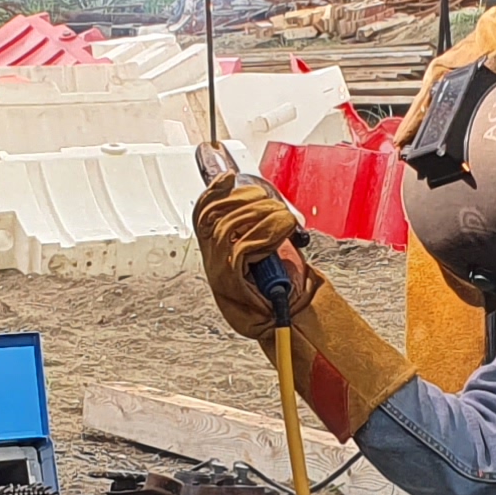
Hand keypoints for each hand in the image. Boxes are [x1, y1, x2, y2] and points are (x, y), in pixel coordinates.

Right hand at [192, 176, 320, 332]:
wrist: (291, 318)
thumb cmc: (282, 286)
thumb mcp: (268, 248)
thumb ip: (259, 227)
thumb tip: (265, 201)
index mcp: (218, 249)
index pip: (204, 213)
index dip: (213, 191)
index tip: (229, 176)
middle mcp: (213, 259)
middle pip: (216, 214)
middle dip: (249, 200)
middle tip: (275, 206)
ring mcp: (219, 271)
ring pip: (229, 226)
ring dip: (264, 214)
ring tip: (286, 221)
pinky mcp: (231, 282)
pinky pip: (243, 245)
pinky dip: (268, 232)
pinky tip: (285, 230)